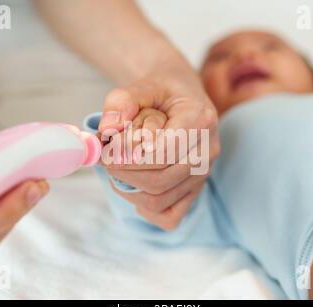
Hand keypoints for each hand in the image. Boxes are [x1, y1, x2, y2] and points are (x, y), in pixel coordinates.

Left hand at [99, 66, 219, 230]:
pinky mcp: (196, 187)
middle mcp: (208, 150)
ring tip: (118, 170)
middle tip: (105, 160)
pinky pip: (171, 215)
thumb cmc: (160, 90)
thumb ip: (121, 102)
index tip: (104, 152)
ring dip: (131, 190)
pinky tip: (136, 187)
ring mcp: (205, 172)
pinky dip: (148, 209)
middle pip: (160, 181)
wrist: (180, 93)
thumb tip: (108, 130)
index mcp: (199, 120)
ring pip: (161, 200)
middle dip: (124, 174)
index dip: (127, 159)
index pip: (161, 155)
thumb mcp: (139, 84)